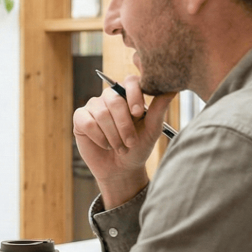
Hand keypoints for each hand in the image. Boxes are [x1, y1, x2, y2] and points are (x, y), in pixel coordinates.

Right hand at [73, 76, 175, 206]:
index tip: (139, 113)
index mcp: (129, 95)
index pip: (130, 81)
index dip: (134, 95)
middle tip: (130, 142)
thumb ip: (159, 110)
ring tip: (119, 148)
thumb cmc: (138, 148)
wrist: (122, 169)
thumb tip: (172, 90)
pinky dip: (98, 137)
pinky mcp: (80, 118)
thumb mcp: (152, 130)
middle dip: (124, 125)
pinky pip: (87, 122)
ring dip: (113, 135)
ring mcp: (94, 106)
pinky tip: (104, 145)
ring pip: (101, 113)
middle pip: (114, 100)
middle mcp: (110, 96)